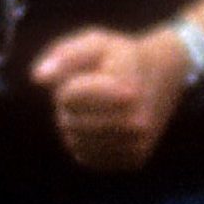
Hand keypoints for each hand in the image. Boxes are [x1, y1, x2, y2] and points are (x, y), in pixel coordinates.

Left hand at [30, 24, 192, 172]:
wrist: (165, 74)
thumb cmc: (122, 57)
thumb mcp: (97, 43)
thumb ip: (66, 55)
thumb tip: (39, 78)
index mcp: (127, 90)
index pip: (68, 96)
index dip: (70, 82)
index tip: (93, 74)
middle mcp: (136, 122)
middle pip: (68, 121)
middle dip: (71, 106)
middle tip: (92, 90)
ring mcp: (136, 144)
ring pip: (75, 141)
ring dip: (76, 124)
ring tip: (96, 108)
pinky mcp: (134, 160)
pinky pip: (87, 157)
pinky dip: (85, 142)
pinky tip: (99, 127)